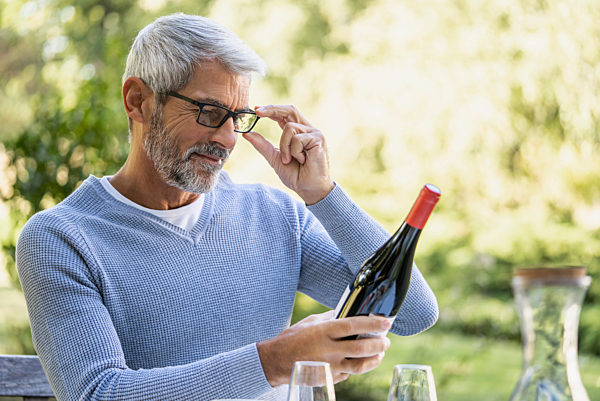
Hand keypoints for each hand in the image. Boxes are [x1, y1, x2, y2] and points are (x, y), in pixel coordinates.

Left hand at [242, 105, 334, 204]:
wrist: (308, 189)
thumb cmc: (296, 175)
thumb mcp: (274, 158)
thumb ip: (262, 145)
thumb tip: (246, 134)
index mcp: (298, 132)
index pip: (284, 114)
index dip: (271, 109)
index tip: (256, 109)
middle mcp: (307, 129)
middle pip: (290, 110)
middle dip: (272, 109)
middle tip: (258, 112)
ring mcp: (314, 133)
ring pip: (289, 128)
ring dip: (284, 146)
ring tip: (290, 160)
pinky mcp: (318, 139)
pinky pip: (297, 139)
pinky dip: (294, 152)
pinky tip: (302, 161)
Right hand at [256, 311, 391, 385]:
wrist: (276, 362)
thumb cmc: (292, 338)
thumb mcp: (310, 322)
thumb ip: (330, 318)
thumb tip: (348, 313)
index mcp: (323, 332)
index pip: (353, 326)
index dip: (372, 324)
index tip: (386, 322)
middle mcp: (328, 350)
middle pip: (361, 348)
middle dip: (379, 344)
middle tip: (386, 340)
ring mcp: (329, 367)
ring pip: (360, 366)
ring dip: (374, 359)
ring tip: (380, 353)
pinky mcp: (329, 379)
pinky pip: (349, 374)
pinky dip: (358, 367)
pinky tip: (362, 362)